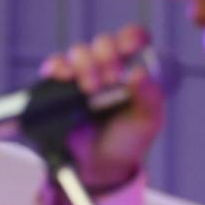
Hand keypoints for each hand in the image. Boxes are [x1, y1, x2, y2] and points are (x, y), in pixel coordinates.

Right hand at [38, 24, 164, 189]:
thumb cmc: (127, 141)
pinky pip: (54, 65)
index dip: (131, 38)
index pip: (132, 38)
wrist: (98, 166)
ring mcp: (82, 73)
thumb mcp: (147, 121)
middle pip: (104, 42)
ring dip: (84, 65)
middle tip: (110, 82)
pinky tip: (62, 76)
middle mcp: (107, 66)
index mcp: (132, 68)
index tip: (130, 49)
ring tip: (89, 90)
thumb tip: (138, 72)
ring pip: (79, 51)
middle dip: (106, 57)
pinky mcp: (59, 85)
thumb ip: (150, 97)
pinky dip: (57, 66)